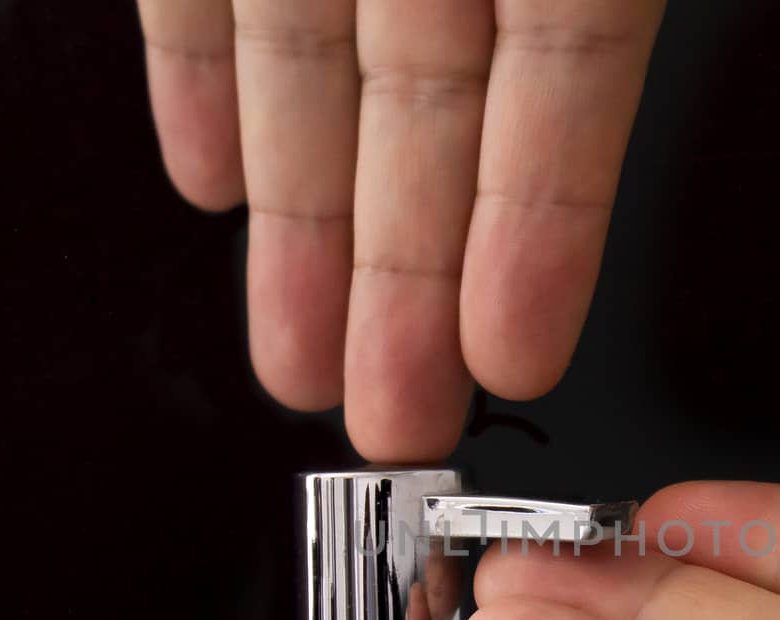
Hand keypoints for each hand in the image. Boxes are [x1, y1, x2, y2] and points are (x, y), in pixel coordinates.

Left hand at [135, 0, 664, 459]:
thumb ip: (571, 2)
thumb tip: (581, 61)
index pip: (564, 74)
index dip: (542, 222)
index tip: (514, 356)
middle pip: (424, 121)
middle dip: (406, 284)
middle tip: (397, 418)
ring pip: (310, 75)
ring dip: (301, 231)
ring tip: (298, 367)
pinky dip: (198, 85)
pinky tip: (210, 187)